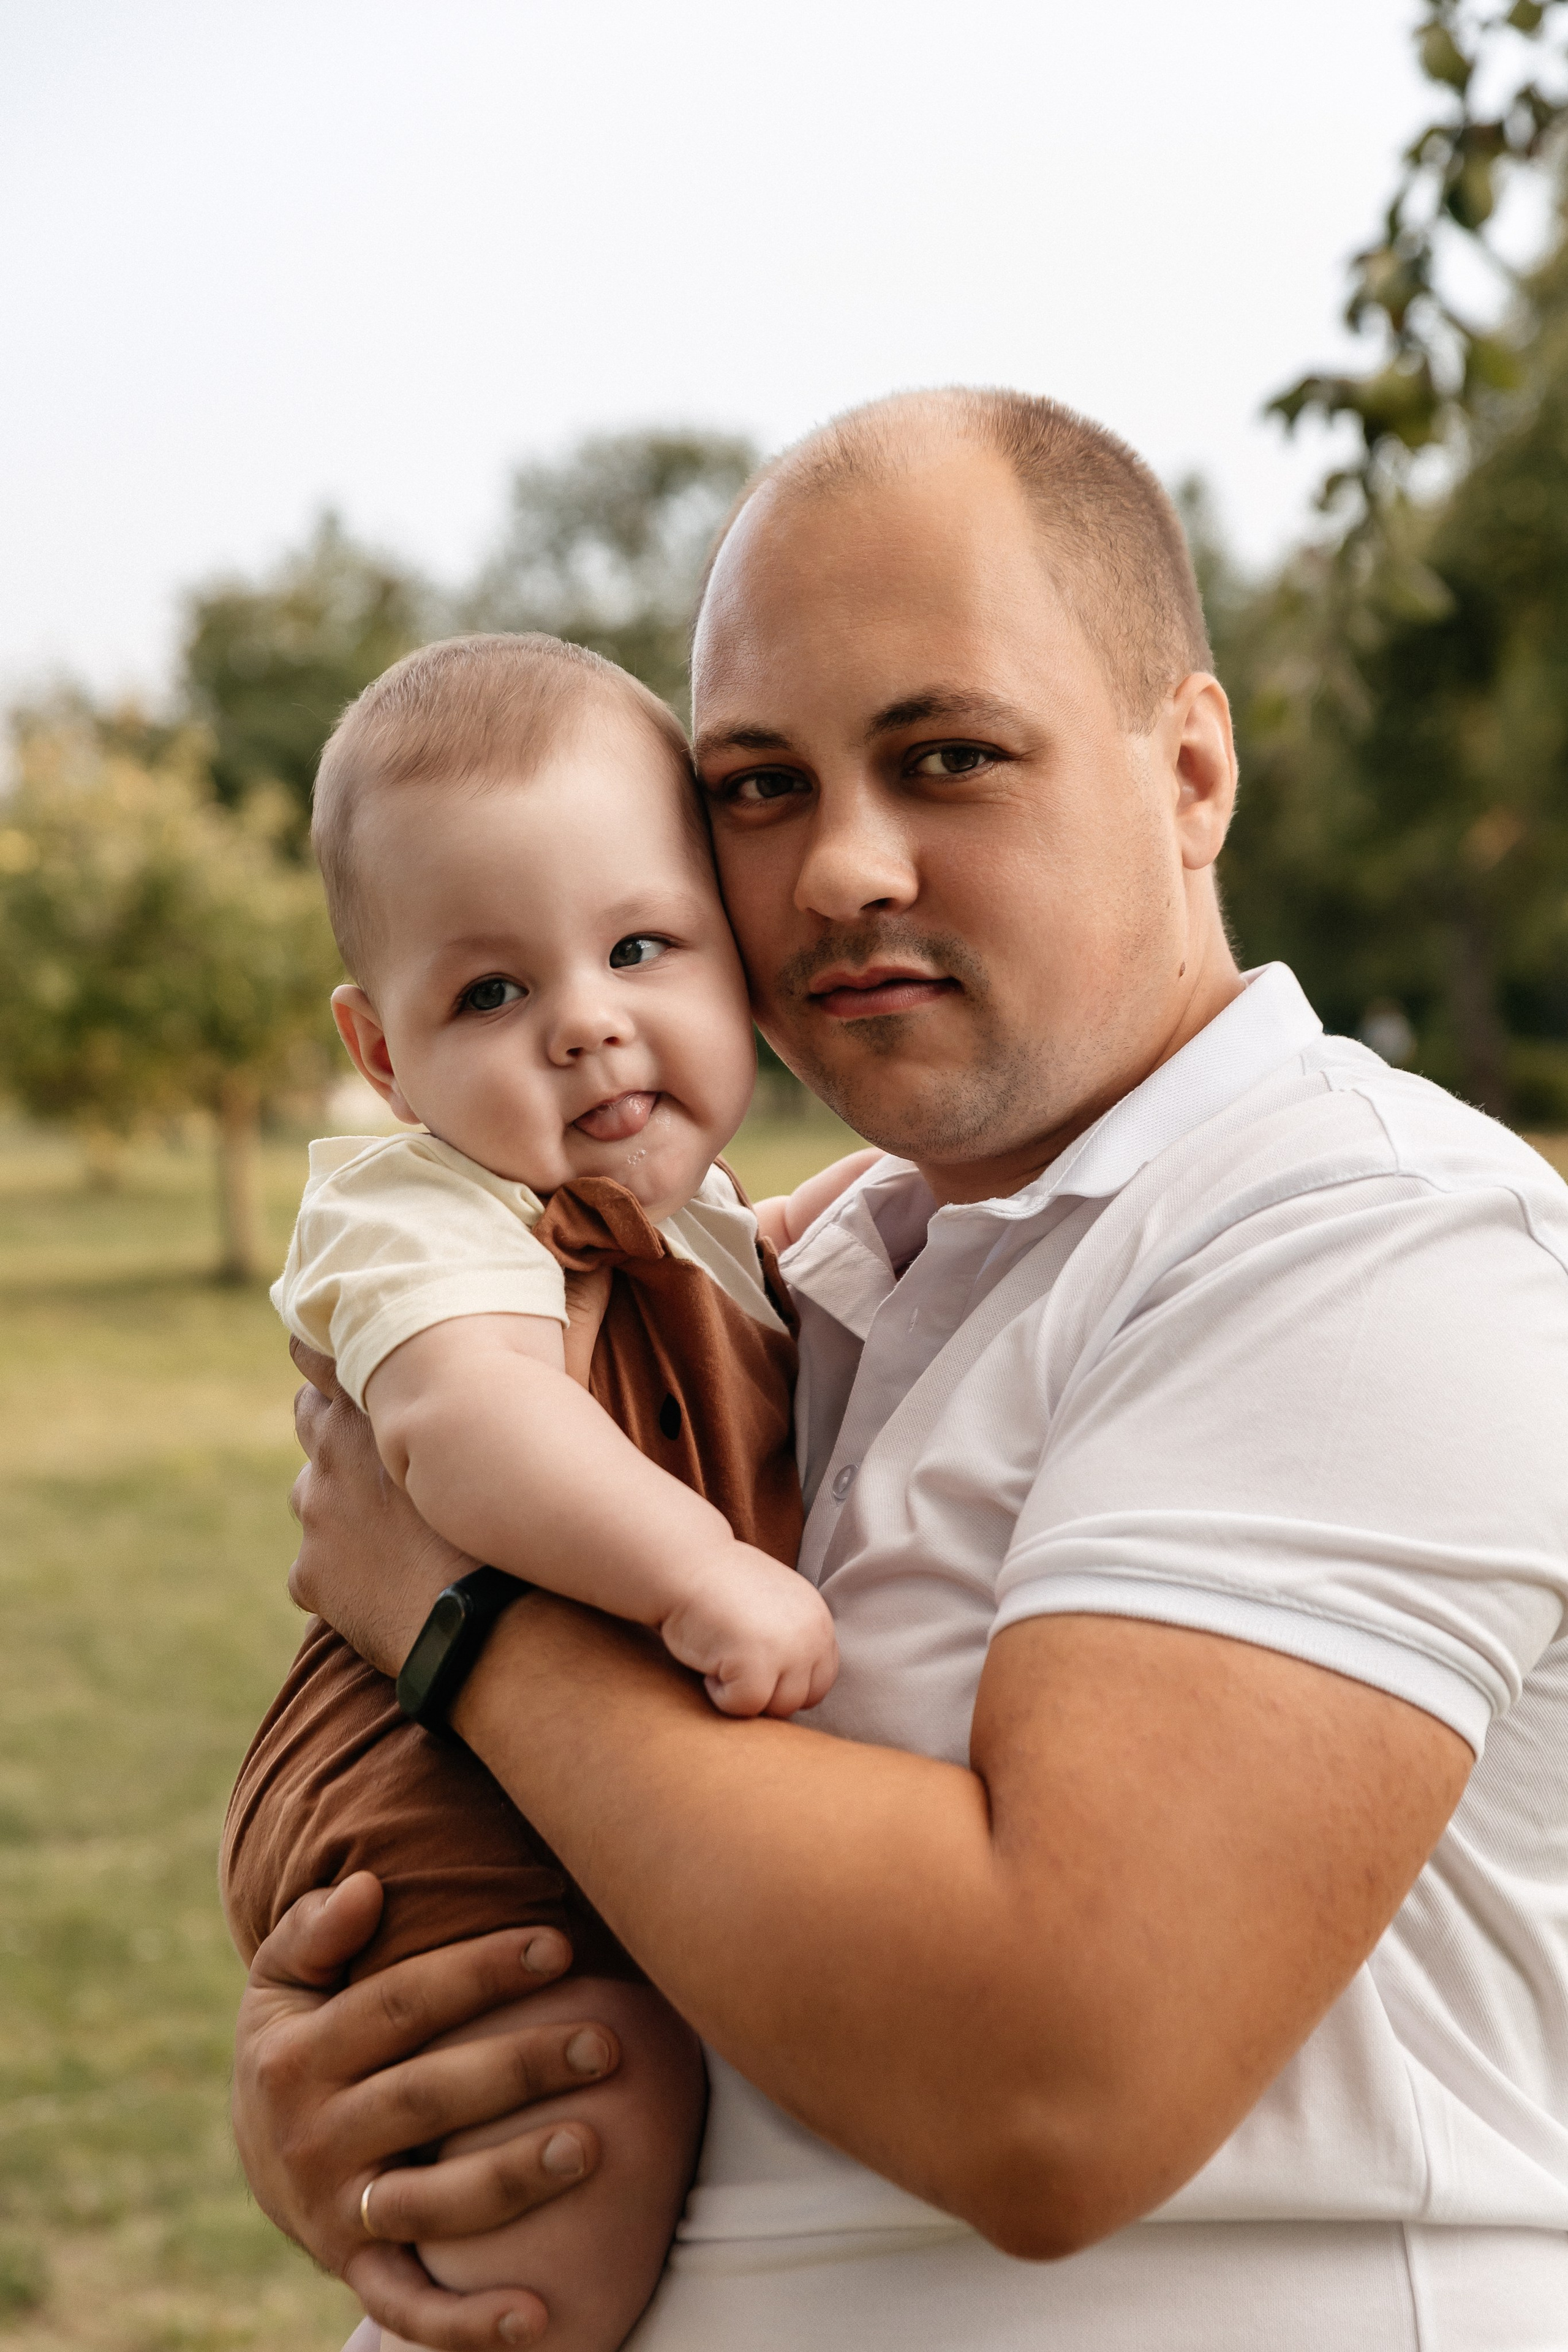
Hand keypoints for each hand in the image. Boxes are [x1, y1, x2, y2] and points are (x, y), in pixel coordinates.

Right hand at [233, 1873, 622, 2349]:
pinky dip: (468, 2322)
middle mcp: (314, 2138)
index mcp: (298, 2055)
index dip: (479, 1973)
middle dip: (519, 2067)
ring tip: (591, 2145)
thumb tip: (366, 1887)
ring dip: (510, 2179)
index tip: (560, 1945)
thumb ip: (316, 1929)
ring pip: (431, 2202)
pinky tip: (538, 2319)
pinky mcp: (357, 2272)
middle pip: (428, 2097)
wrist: (256, 2150)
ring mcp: (336, 2213)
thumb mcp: (282, 1979)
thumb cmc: (298, 2037)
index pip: (400, 2005)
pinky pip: (411, 2305)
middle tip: (605, 2043)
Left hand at [287, 1338, 467, 1676]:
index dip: (330, 1357)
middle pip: (309, 1416)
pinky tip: (391, 1589)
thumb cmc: (517, 1517)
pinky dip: (344, 1576)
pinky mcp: (310, 1575)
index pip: (319, 1355)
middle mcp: (332, 1453)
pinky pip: (316, 1569)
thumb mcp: (496, 1436)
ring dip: (341, 1506)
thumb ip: (469, 1399)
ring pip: (312, 1497)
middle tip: (379, 1448)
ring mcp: (316, 1515)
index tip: (342, 1361)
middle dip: (334, 1427)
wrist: (498, 1613)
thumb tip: (490, 1378)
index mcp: (375, 1408)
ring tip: (395, 1531)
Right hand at [660, 1546, 838, 1716]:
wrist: (687, 1565)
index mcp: (819, 1621)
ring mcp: (788, 1650)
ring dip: (745, 1693)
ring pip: (777, 1708)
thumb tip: (795, 1687)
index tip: (756, 1665)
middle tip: (735, 1663)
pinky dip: (721, 1695)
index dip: (785, 1682)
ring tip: (723, 1658)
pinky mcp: (757, 1664)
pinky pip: (744, 1706)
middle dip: (768, 1692)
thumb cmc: (722, 1586)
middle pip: (803, 1699)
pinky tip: (709, 1664)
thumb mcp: (777, 1606)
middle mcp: (812, 1635)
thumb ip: (795, 1639)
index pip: (821, 1679)